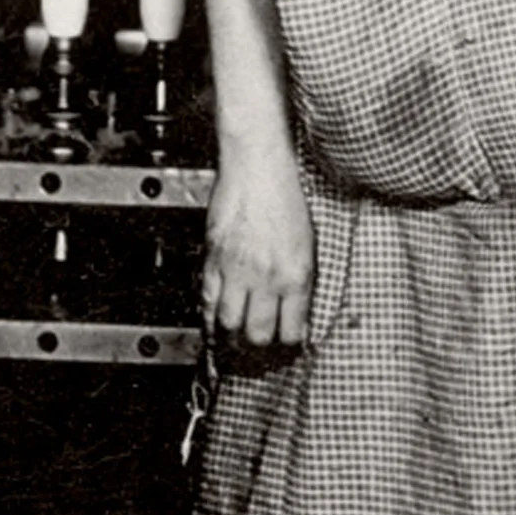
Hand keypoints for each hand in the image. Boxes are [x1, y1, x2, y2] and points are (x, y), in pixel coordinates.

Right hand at [203, 142, 313, 351]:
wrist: (257, 167)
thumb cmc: (286, 199)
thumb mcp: (308, 244)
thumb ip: (300, 280)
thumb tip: (295, 312)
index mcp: (297, 275)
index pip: (292, 332)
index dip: (289, 345)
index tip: (287, 346)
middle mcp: (267, 277)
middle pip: (259, 335)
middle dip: (260, 347)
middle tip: (260, 347)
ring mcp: (237, 270)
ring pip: (229, 324)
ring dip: (232, 336)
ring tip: (236, 340)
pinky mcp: (213, 260)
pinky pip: (207, 301)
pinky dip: (209, 319)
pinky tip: (213, 326)